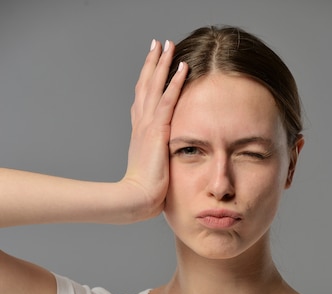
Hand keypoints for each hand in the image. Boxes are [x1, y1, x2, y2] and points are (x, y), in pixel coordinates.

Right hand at [122, 39, 187, 220]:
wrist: (137, 199)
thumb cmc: (146, 192)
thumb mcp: (153, 169)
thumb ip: (159, 158)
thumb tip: (166, 160)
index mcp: (140, 133)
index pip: (143, 99)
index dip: (146, 80)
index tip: (152, 64)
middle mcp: (141, 124)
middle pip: (145, 86)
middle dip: (152, 63)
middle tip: (158, 44)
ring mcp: (147, 126)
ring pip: (154, 86)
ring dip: (162, 64)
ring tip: (169, 45)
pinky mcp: (157, 131)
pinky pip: (168, 101)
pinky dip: (175, 83)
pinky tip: (183, 67)